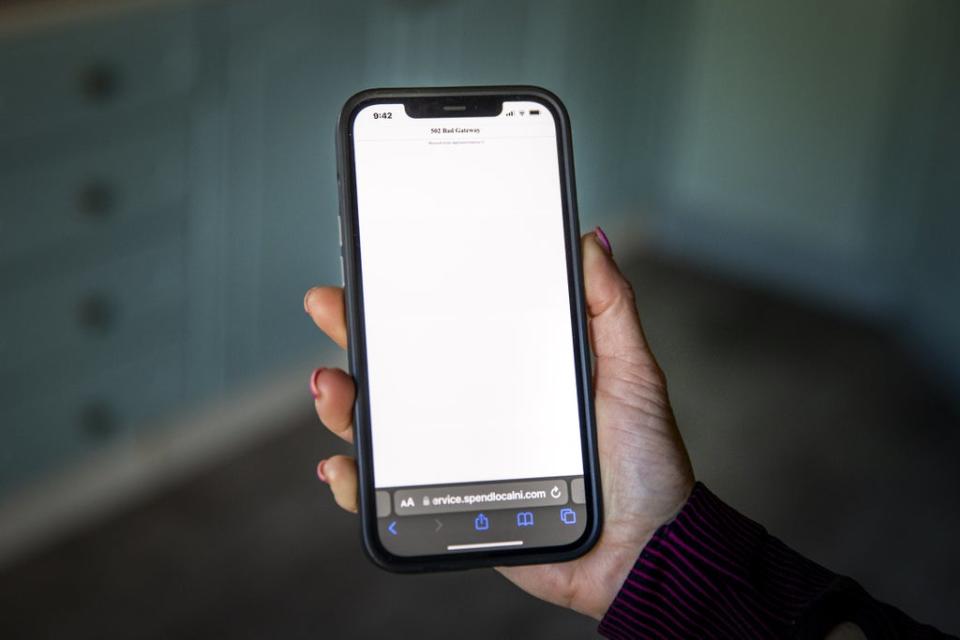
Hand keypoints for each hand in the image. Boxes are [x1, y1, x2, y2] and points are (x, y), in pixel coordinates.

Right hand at [304, 230, 694, 619]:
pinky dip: (355, 481)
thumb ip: (610, 308)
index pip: (445, 329)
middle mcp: (475, 411)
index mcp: (508, 374)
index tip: (374, 270)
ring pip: (381, 428)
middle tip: (329, 306)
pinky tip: (344, 466)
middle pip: (399, 370)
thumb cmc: (643, 463)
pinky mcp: (449, 507)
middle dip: (354, 335)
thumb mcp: (632, 372)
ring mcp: (458, 459)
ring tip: (334, 385)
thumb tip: (591, 240)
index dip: (405, 301)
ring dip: (342, 405)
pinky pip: (388, 495)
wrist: (643, 549)